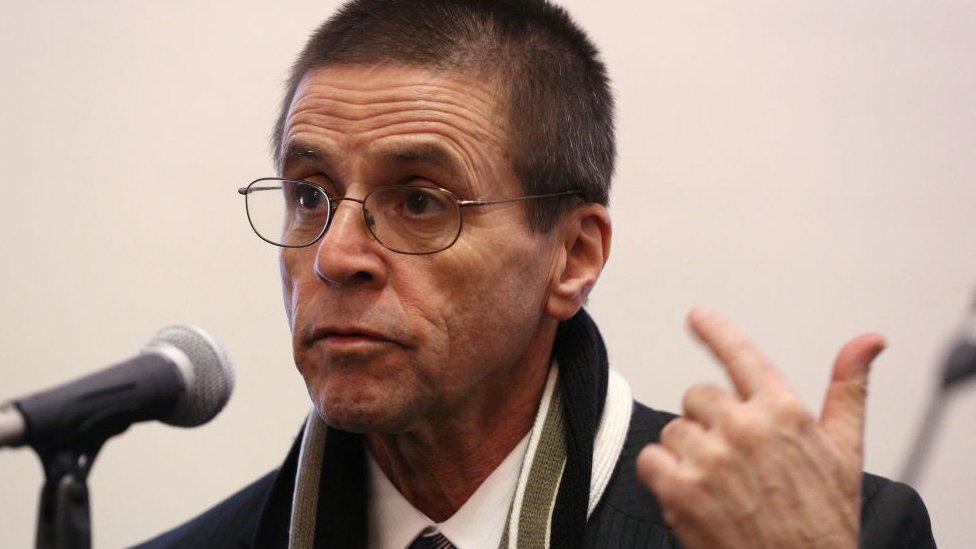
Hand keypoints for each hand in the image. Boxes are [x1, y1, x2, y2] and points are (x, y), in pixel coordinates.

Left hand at [636, 308, 885, 547]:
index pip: (742, 355)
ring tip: (719, 486)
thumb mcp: (846, 452)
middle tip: (732, 459)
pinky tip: (690, 495)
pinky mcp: (682, 491)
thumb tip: (867, 342)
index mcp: (783, 412)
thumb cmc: (824, 520)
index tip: (698, 316)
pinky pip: (651, 460)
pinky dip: (661, 477)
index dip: (716, 331)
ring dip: (687, 455)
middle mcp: (745, 428)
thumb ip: (848, 389)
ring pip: (674, 431)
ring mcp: (711, 459)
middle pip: (697, 396)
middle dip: (708, 423)